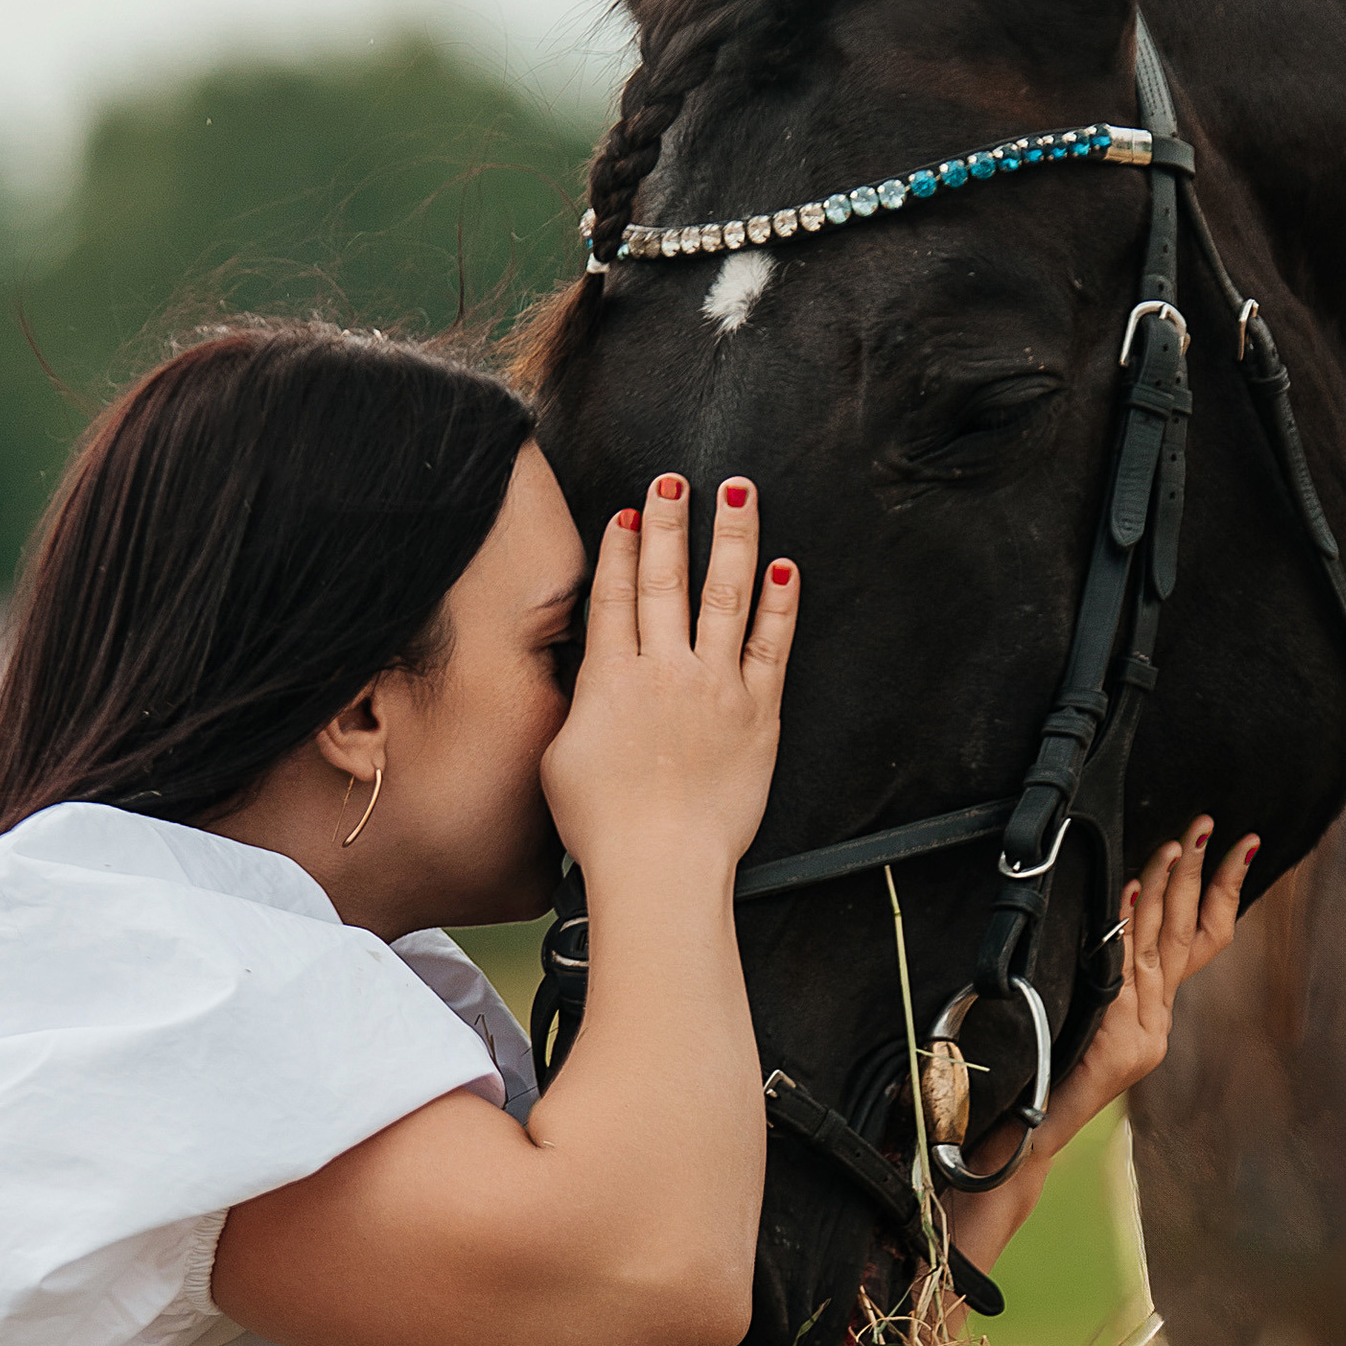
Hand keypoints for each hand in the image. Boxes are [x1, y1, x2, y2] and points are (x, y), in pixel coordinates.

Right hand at [540, 471, 798, 881]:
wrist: (660, 864)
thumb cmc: (602, 825)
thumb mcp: (559, 756)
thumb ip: (578, 704)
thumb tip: (587, 677)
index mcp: (609, 679)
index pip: (615, 596)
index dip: (622, 549)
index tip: (629, 512)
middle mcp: (664, 671)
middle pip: (665, 580)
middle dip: (669, 523)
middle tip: (674, 481)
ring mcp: (716, 687)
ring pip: (726, 595)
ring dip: (732, 538)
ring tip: (737, 492)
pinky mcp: (758, 714)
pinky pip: (773, 646)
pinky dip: (781, 604)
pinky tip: (786, 568)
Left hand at [1050, 820, 1257, 1138]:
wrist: (1034, 1133)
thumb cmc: (1051, 1073)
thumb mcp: (1090, 1019)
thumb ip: (1110, 976)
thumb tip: (1115, 911)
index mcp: (1156, 1012)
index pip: (1206, 939)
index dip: (1225, 892)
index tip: (1242, 845)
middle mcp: (1157, 1020)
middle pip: (1188, 935)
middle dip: (1201, 875)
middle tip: (1209, 825)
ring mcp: (1141, 1032)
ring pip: (1158, 946)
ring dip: (1166, 890)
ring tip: (1176, 845)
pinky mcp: (1118, 1041)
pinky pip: (1121, 972)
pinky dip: (1124, 929)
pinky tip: (1126, 894)